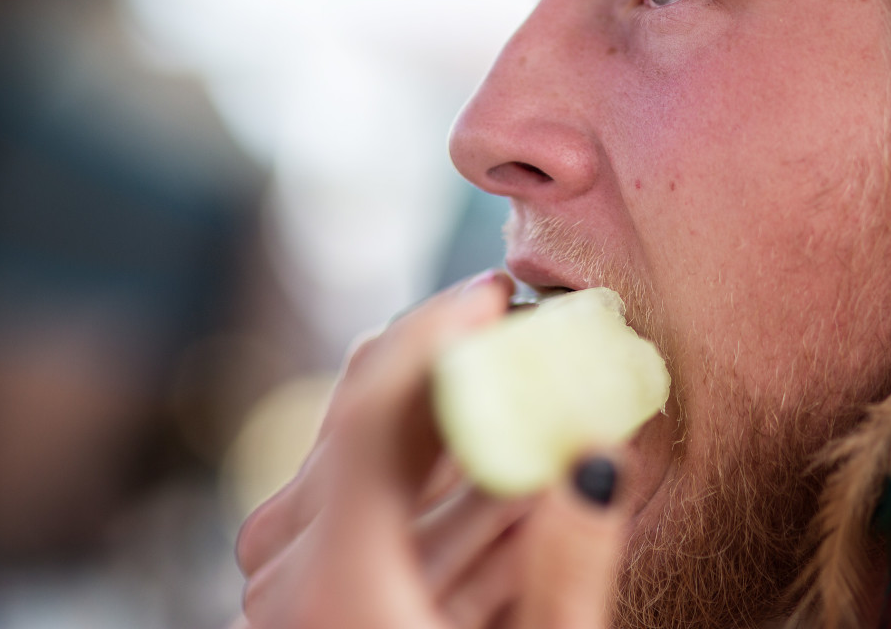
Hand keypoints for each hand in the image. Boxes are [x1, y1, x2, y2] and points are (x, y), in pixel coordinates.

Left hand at [234, 272, 626, 628]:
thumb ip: (573, 566)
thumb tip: (602, 451)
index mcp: (339, 589)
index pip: (377, 412)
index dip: (440, 336)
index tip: (502, 292)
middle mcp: (291, 580)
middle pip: (371, 424)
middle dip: (462, 374)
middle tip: (539, 337)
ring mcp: (287, 589)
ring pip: (368, 462)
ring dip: (456, 431)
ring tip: (541, 409)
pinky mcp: (302, 599)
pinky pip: (363, 508)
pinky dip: (432, 488)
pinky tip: (502, 485)